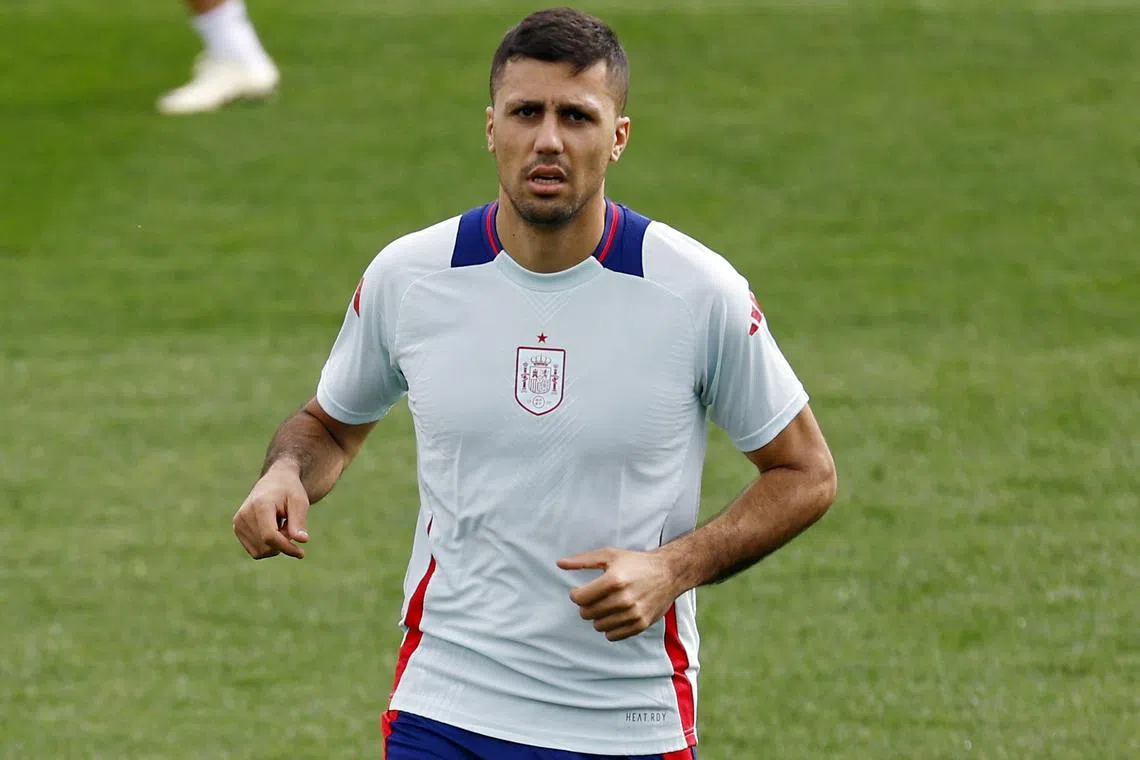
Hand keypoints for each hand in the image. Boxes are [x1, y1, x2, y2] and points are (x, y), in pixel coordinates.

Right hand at [232, 462, 310, 559]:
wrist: (274, 481)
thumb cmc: (289, 491)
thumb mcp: (299, 502)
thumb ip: (299, 521)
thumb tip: (302, 540)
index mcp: (260, 506)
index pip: (270, 537)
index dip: (286, 547)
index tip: (301, 553)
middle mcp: (244, 515)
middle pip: (266, 546)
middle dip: (283, 542)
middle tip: (290, 525)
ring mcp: (238, 523)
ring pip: (260, 551)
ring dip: (276, 545)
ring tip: (281, 525)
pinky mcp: (237, 529)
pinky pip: (256, 551)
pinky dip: (267, 546)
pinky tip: (272, 529)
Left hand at [557, 548, 681, 641]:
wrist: (668, 573)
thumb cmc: (636, 562)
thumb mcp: (609, 555)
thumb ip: (582, 561)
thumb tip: (559, 563)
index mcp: (614, 580)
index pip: (580, 599)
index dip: (576, 595)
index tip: (581, 591)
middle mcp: (624, 599)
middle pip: (587, 613)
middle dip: (586, 606)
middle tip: (594, 598)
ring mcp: (633, 613)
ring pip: (598, 626)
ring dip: (598, 617)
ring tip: (606, 605)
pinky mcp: (641, 624)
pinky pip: (612, 636)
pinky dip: (610, 627)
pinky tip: (615, 615)